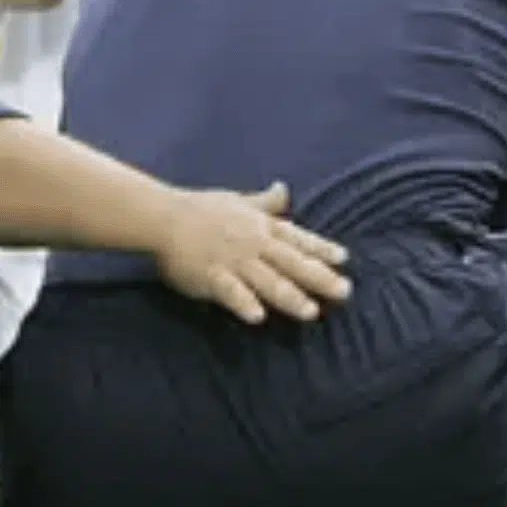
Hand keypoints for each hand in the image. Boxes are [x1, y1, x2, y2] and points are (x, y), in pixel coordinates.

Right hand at [153, 183, 350, 323]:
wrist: (162, 216)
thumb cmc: (201, 209)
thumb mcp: (238, 202)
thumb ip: (265, 202)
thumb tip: (284, 189)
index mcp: (261, 227)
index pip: (298, 238)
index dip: (322, 248)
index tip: (344, 259)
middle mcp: (254, 244)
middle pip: (292, 263)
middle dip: (319, 278)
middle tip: (344, 292)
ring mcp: (234, 261)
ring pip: (267, 280)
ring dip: (290, 296)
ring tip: (310, 312)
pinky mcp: (211, 276)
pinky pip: (230, 292)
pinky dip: (244, 303)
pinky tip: (258, 318)